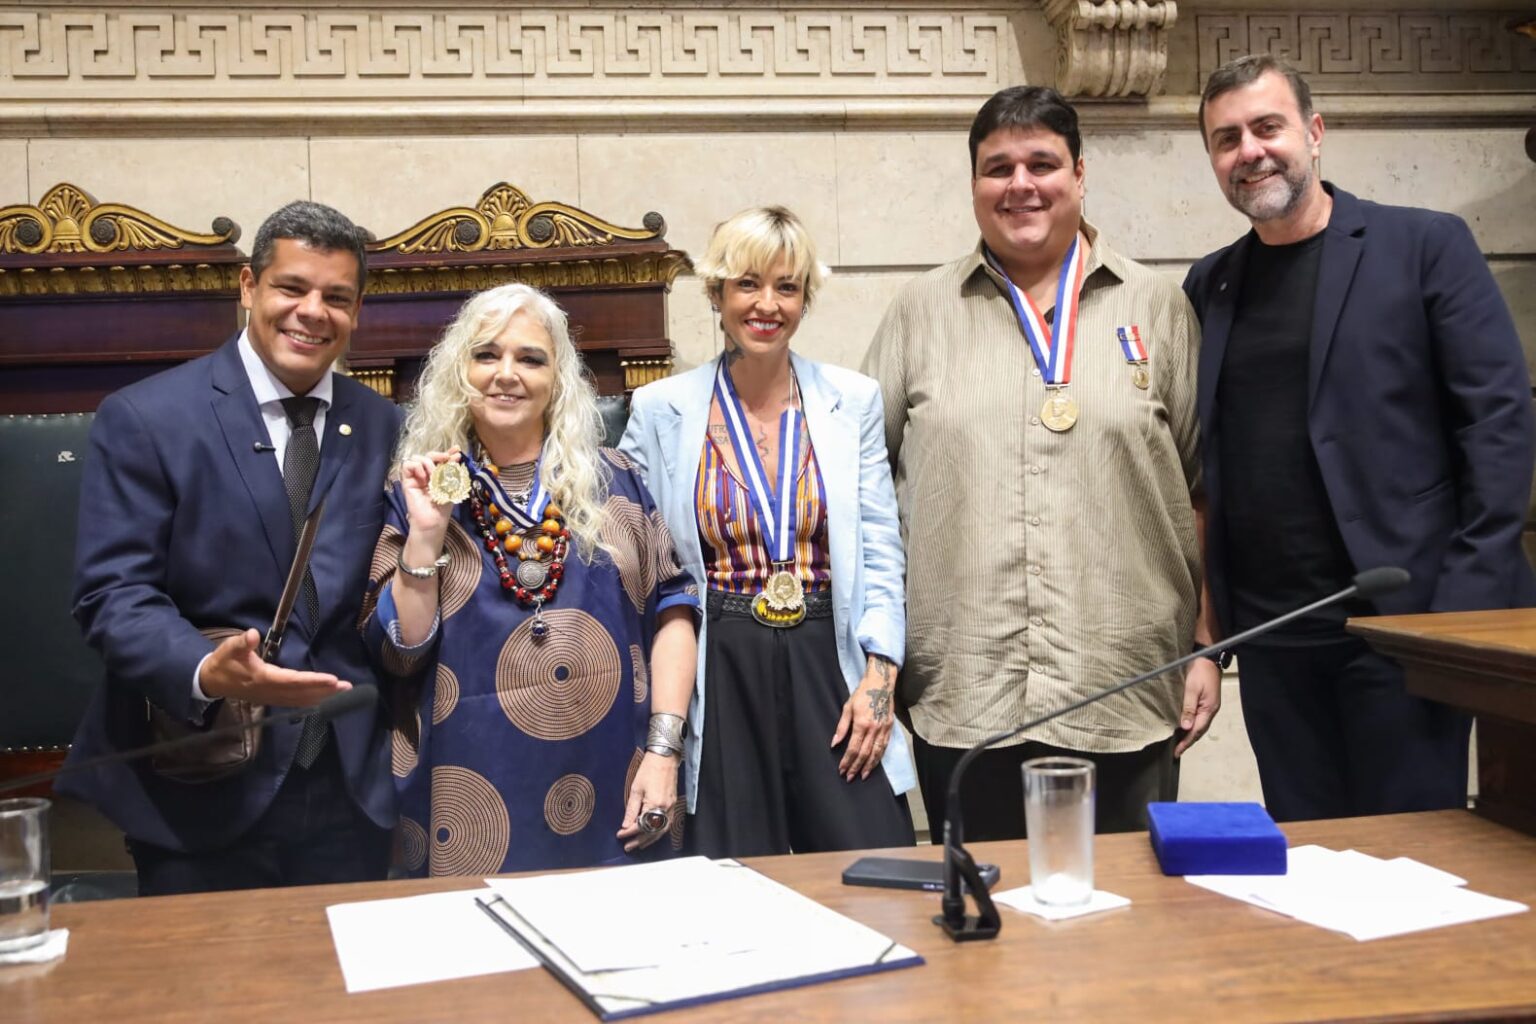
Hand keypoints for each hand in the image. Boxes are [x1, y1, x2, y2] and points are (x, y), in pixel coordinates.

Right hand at [198, 628, 349, 706]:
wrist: (212, 681)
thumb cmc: (224, 662)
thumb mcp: (228, 649)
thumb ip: (241, 643)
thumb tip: (252, 635)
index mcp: (263, 678)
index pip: (292, 681)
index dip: (313, 681)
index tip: (331, 679)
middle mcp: (271, 691)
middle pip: (302, 693)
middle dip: (325, 691)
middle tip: (347, 687)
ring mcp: (272, 698)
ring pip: (302, 699)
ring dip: (323, 696)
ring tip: (343, 692)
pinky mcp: (273, 699)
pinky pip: (297, 702)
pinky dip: (313, 701)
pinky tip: (326, 698)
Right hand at [399, 449, 460, 541]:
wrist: (433, 519)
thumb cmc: (443, 506)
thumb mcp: (451, 485)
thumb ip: (451, 470)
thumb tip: (456, 455)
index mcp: (437, 475)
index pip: (440, 459)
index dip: (448, 452)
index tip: (457, 449)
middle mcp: (426, 474)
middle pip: (429, 455)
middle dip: (438, 455)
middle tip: (446, 459)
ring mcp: (416, 477)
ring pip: (417, 457)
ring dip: (427, 463)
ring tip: (433, 475)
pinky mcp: (407, 480)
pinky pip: (407, 464)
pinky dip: (416, 467)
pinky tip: (423, 477)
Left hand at [617, 752, 678, 852]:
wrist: (665, 757)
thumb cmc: (649, 770)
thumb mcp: (636, 789)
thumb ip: (631, 809)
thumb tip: (625, 825)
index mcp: (655, 804)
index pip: (641, 825)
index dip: (629, 832)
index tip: (620, 835)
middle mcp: (665, 809)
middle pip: (653, 831)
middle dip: (639, 840)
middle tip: (628, 847)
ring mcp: (672, 808)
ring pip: (662, 830)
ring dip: (650, 839)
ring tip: (639, 845)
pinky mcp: (674, 805)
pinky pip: (667, 824)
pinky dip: (659, 832)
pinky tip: (652, 835)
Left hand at [831, 655, 896, 781]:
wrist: (880, 683)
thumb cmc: (862, 694)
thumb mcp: (848, 707)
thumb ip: (841, 727)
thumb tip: (834, 743)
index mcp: (862, 723)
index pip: (853, 748)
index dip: (847, 761)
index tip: (842, 769)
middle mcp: (874, 729)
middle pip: (865, 754)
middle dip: (856, 767)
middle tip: (849, 777)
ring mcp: (883, 729)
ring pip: (877, 753)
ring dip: (869, 766)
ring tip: (862, 775)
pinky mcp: (890, 728)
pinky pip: (884, 746)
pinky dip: (879, 757)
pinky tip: (874, 764)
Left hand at [1173, 656, 1222, 757]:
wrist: (1207, 657)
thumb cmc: (1199, 671)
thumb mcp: (1192, 689)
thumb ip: (1188, 708)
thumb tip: (1186, 727)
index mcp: (1209, 709)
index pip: (1197, 731)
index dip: (1186, 742)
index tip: (1177, 752)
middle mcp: (1211, 709)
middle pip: (1199, 730)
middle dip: (1188, 741)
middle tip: (1177, 751)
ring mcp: (1209, 705)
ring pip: (1199, 724)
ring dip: (1190, 734)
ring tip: (1179, 742)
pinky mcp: (1206, 700)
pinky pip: (1199, 717)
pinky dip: (1192, 724)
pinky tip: (1185, 725)